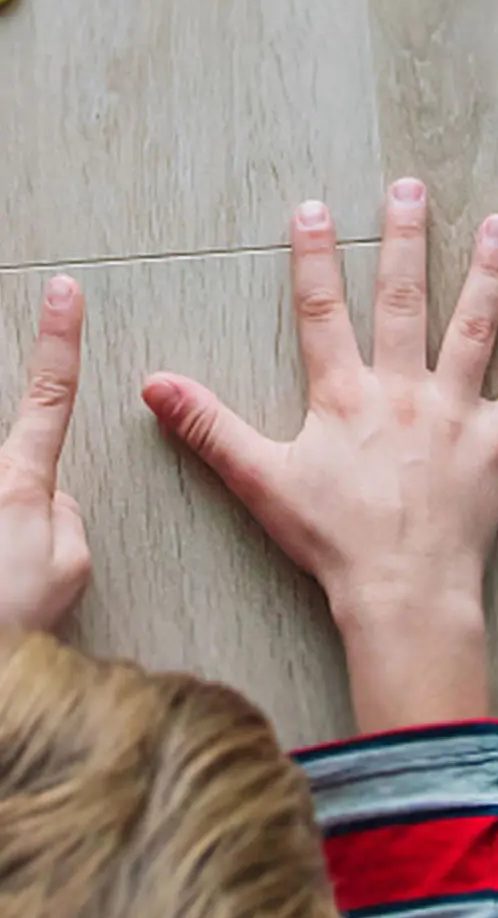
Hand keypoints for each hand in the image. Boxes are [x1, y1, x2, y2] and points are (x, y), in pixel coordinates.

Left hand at [0, 277, 90, 631]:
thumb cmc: (8, 626)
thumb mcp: (70, 569)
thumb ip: (67, 517)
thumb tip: (48, 503)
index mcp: (20, 483)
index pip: (52, 392)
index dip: (61, 337)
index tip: (63, 291)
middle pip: (14, 470)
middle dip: (23, 517)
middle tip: (16, 564)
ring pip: (5, 510)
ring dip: (10, 551)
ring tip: (8, 574)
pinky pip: (9, 535)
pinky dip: (10, 560)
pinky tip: (6, 574)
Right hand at [143, 181, 497, 731]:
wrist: (399, 589)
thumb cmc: (332, 539)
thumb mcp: (259, 481)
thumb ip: (210, 427)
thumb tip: (154, 384)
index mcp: (344, 394)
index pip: (323, 312)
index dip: (316, 259)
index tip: (314, 208)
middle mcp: (402, 389)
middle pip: (404, 300)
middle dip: (405, 240)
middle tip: (412, 188)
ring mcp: (454, 410)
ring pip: (475, 328)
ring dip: (490, 273)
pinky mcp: (497, 439)